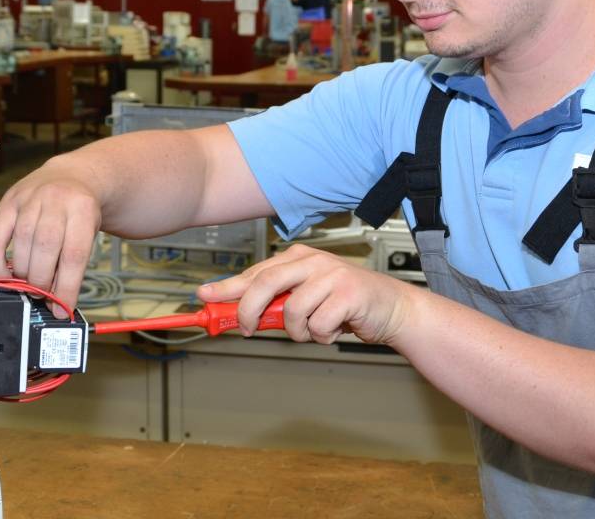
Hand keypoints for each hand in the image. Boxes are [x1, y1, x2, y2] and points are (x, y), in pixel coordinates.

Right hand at [0, 154, 101, 317]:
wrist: (72, 176)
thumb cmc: (80, 210)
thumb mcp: (88, 232)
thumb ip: (73, 263)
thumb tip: (58, 302)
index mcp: (82, 209)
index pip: (74, 254)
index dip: (66, 286)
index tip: (60, 307)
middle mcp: (55, 200)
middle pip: (45, 247)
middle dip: (41, 279)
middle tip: (41, 294)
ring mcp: (30, 199)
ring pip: (21, 242)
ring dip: (21, 272)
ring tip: (27, 285)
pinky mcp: (9, 201)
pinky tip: (2, 273)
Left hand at [196, 243, 421, 344]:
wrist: (390, 308)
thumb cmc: (345, 305)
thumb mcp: (306, 299)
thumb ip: (276, 303)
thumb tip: (238, 315)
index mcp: (298, 258)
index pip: (255, 272)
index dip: (227, 286)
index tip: (204, 296)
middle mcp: (312, 262)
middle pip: (264, 284)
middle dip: (249, 311)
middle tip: (248, 329)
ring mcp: (330, 275)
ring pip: (291, 311)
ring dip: (299, 331)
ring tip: (315, 329)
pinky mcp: (347, 293)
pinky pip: (317, 325)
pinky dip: (322, 336)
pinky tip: (335, 328)